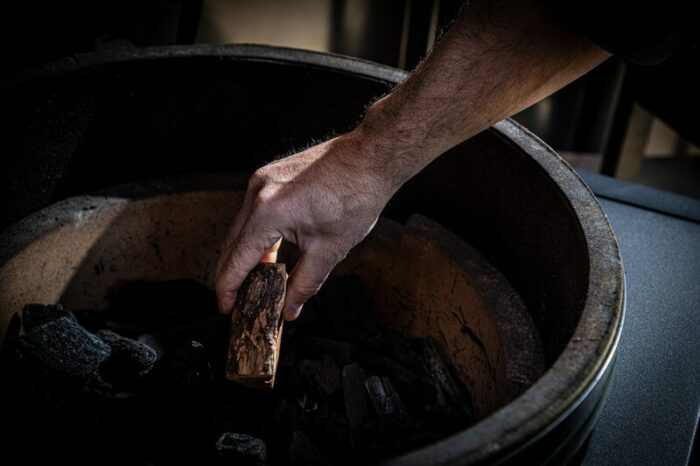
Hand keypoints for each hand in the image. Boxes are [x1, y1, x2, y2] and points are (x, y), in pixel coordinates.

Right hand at [215, 132, 392, 319]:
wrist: (370, 158)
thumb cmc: (355, 198)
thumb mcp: (330, 250)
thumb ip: (304, 284)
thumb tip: (288, 309)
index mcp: (268, 213)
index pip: (237, 260)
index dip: (229, 289)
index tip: (227, 308)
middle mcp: (257, 193)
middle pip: (232, 244)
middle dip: (232, 275)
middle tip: (237, 302)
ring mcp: (260, 180)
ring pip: (241, 228)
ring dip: (244, 256)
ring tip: (252, 283)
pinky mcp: (269, 176)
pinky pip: (253, 212)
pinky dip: (256, 235)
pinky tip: (267, 255)